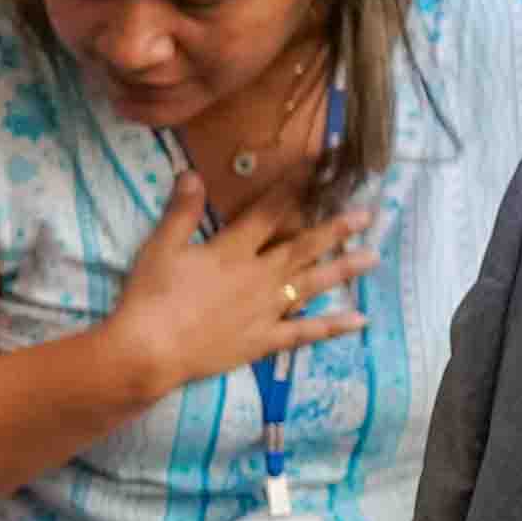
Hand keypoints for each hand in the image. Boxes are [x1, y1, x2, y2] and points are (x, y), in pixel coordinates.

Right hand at [98, 169, 380, 395]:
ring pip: (311, 285)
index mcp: (232, 251)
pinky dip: (332, 326)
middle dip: (334, 228)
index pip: (269, 212)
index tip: (318, 170)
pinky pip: (304, 332)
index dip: (294, 188)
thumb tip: (194, 174)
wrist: (149, 350)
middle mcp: (257, 276)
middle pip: (302, 247)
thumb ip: (181, 211)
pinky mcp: (262, 340)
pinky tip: (359, 320)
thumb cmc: (150, 296)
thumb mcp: (160, 247)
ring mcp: (264, 310)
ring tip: (372, 257)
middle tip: (367, 215)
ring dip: (343, 269)